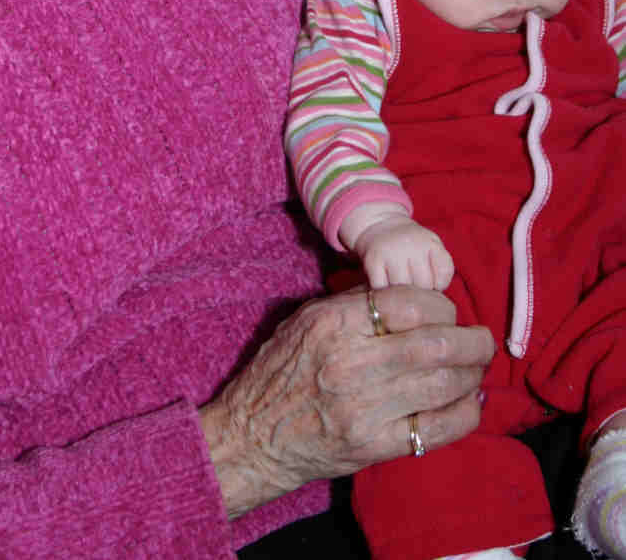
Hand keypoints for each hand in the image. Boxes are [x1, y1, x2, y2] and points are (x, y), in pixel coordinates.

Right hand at [200, 285, 492, 518]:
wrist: (254, 435)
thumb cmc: (280, 368)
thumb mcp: (307, 318)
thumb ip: (354, 301)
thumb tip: (406, 290)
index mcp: (333, 323)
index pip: (408, 303)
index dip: (441, 305)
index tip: (449, 311)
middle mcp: (350, 363)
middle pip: (435, 345)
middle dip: (471, 341)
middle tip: (482, 340)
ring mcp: (364, 409)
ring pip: (442, 385)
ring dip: (472, 374)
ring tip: (478, 368)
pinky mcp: (374, 446)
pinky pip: (436, 429)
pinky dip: (465, 414)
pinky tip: (471, 403)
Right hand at [355, 216, 454, 290]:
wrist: (379, 224)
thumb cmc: (410, 244)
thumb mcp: (432, 247)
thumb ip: (441, 269)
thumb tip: (432, 300)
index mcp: (430, 242)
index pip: (443, 275)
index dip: (438, 283)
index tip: (431, 280)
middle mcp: (411, 244)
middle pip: (423, 285)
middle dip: (419, 290)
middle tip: (413, 283)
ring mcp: (390, 252)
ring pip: (402, 291)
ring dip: (401, 294)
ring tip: (399, 284)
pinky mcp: (372, 261)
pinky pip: (382, 289)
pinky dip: (384, 293)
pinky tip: (385, 284)